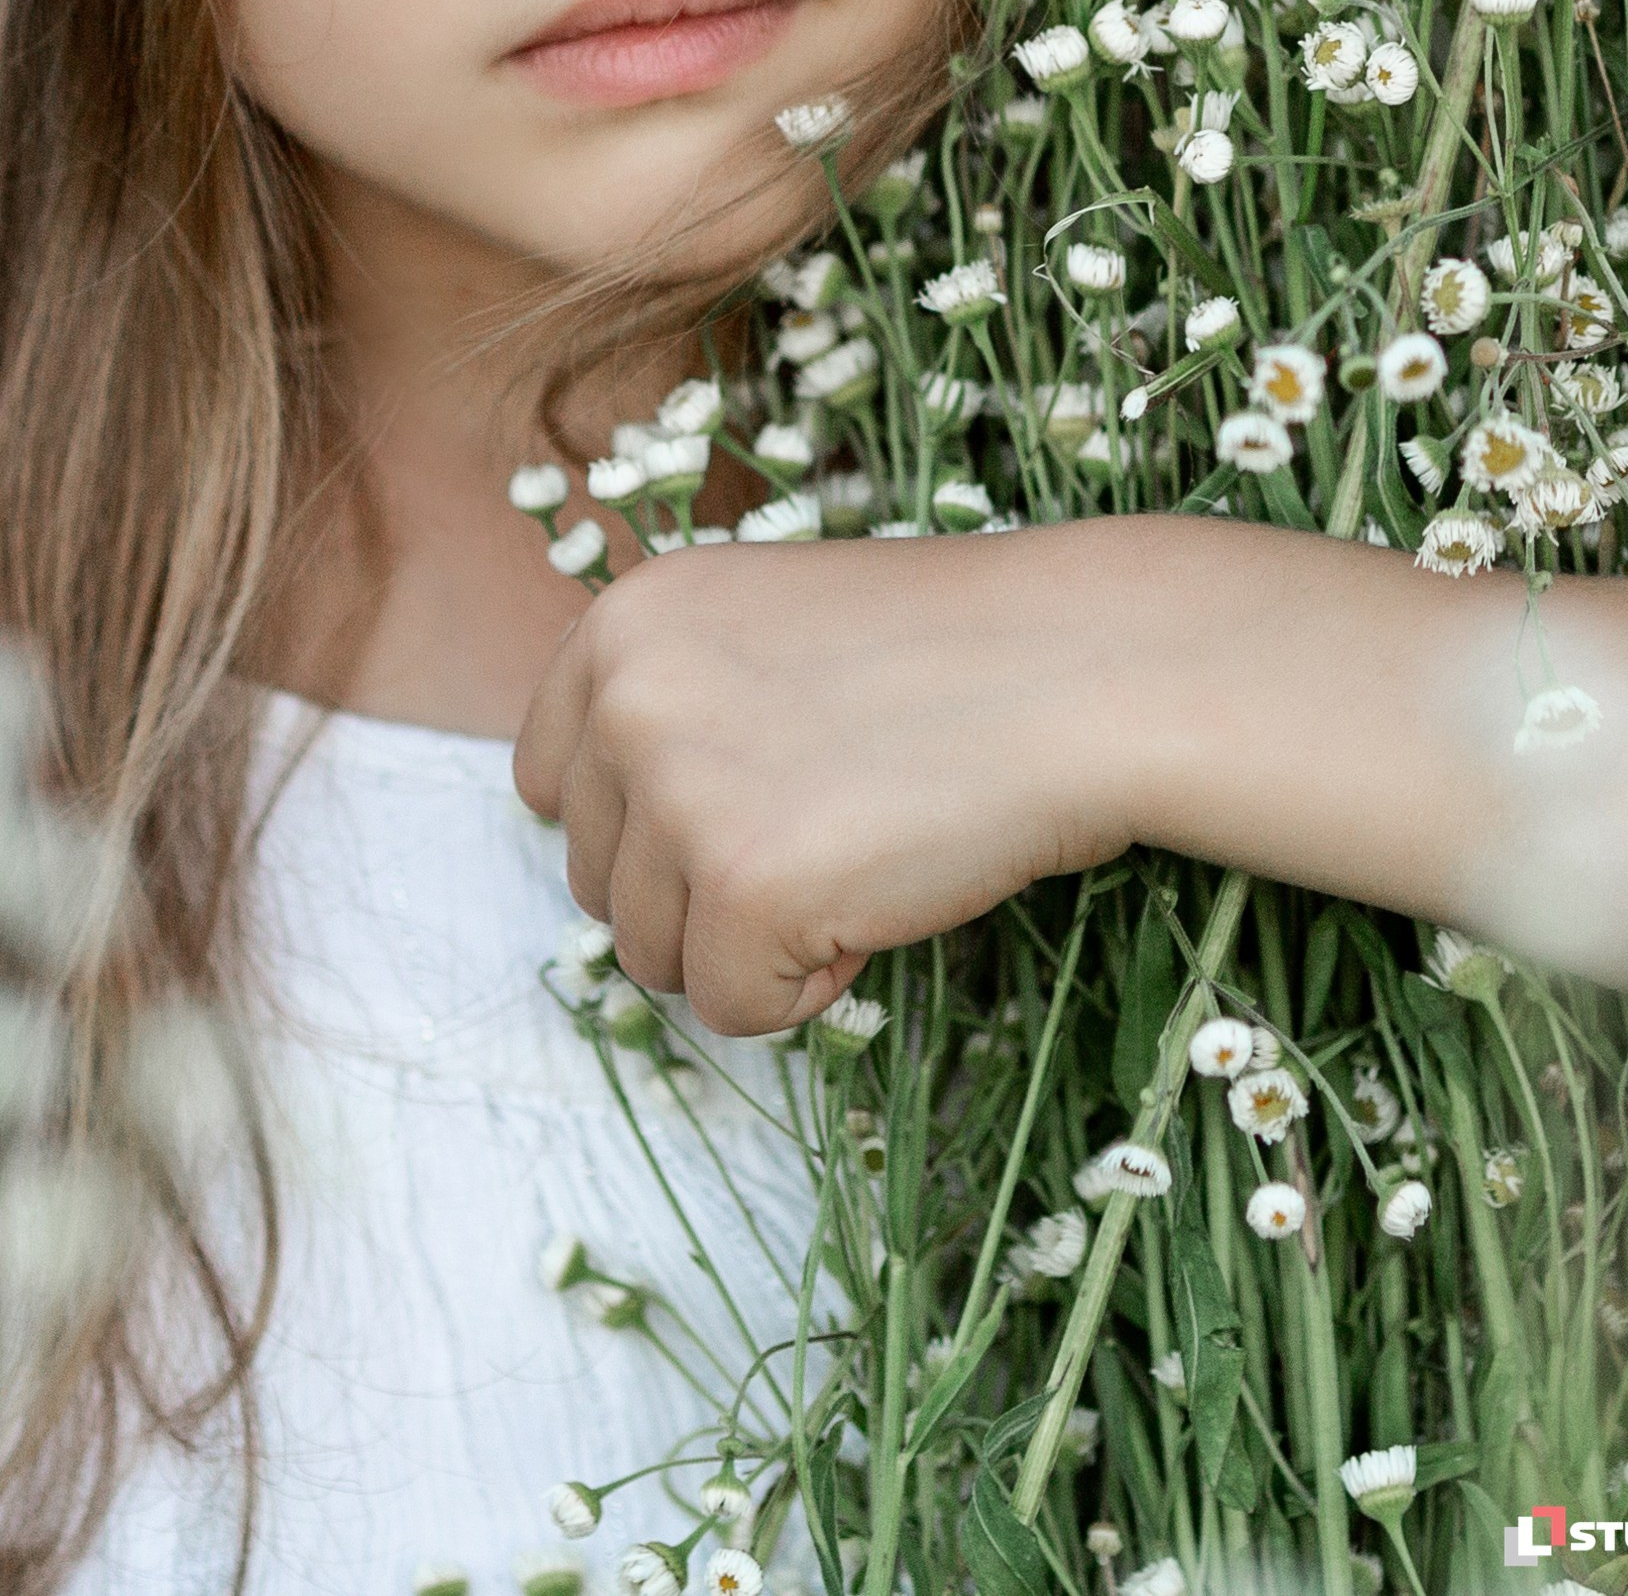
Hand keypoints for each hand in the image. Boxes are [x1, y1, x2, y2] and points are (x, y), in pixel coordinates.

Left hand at [511, 526, 1140, 1037]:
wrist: (1079, 668)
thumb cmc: (947, 649)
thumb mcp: (765, 626)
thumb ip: (673, 699)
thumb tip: (609, 829)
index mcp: (624, 622)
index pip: (548, 780)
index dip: (641, 821)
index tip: (732, 812)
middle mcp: (626, 698)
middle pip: (595, 877)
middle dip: (699, 887)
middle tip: (825, 828)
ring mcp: (677, 796)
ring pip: (651, 954)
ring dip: (749, 938)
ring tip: (857, 854)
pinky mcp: (743, 891)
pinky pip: (732, 1006)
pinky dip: (808, 983)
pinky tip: (882, 897)